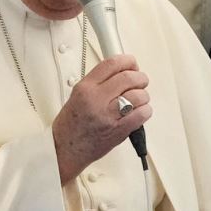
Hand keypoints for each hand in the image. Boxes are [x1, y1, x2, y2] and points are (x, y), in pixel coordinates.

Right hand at [52, 54, 151, 184]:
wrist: (65, 149)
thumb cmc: (71, 125)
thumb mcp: (77, 95)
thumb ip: (99, 82)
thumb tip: (121, 72)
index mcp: (85, 88)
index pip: (111, 64)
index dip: (127, 61)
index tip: (132, 63)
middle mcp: (97, 99)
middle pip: (128, 78)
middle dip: (140, 77)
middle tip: (140, 81)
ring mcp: (108, 115)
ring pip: (138, 95)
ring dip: (143, 95)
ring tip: (139, 99)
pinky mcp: (119, 130)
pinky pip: (142, 114)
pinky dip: (145, 110)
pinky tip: (139, 111)